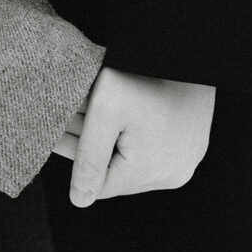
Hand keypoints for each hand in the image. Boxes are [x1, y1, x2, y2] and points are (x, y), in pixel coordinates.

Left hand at [53, 66, 215, 205]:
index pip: (97, 182)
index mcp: (150, 172)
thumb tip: (79, 201)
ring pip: (133, 159)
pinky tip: (123, 112)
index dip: (76, 154)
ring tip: (93, 109)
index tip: (58, 129)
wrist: (189, 50)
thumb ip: (88, 157)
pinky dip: (133, 134)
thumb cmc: (144, 74)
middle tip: (71, 114)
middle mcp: (172, 174)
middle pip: (116, 170)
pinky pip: (154, 149)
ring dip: (111, 138)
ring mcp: (186, 160)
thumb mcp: (105, 110)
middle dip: (92, 145)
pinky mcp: (192, 145)